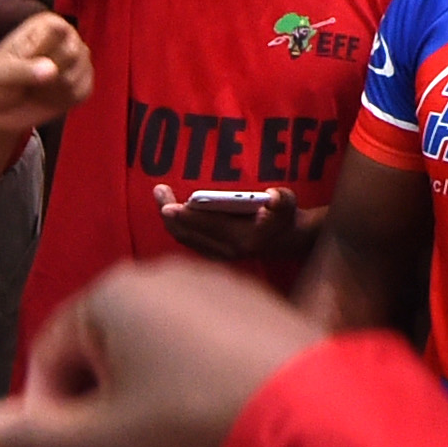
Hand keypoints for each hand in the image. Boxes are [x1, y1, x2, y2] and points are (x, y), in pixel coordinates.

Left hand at [0, 13, 91, 135]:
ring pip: (80, 74)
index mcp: (46, 24)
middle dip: (52, 73)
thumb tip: (52, 70)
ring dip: (57, 89)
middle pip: (74, 53)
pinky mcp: (83, 81)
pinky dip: (65, 100)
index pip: (60, 31)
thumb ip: (25, 70)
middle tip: (31, 79)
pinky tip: (49, 97)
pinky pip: (84, 92)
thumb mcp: (3, 74)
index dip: (45, 51)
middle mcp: (67, 37)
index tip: (25, 60)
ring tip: (38, 88)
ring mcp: (78, 59)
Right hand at [0, 257, 328, 446]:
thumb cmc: (188, 423)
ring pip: (150, 347)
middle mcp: (156, 272)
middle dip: (99, 403)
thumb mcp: (94, 445)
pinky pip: (198, 343)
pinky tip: (211, 416)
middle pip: (99, 349)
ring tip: (170, 440)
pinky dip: (191, 379)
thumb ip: (21, 441)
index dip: (50, 417)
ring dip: (144, 393)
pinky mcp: (255, 302)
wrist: (311, 409)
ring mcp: (212, 281)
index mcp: (107, 294)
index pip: (48, 358)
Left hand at [155, 185, 312, 268]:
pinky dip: (177, 225)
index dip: (186, 217)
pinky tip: (171, 210)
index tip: (167, 207)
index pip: (208, 227)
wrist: (288, 240)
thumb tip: (273, 196)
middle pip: (189, 234)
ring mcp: (219, 255)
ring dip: (171, 219)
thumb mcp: (287, 204)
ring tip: (161, 194)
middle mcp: (228, 251)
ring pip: (185, 238)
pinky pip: (188, 240)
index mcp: (243, 239)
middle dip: (170, 214)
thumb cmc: (284, 216)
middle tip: (159, 190)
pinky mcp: (214, 254)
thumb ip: (281, 200)